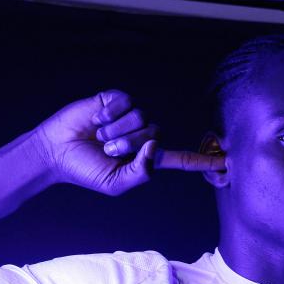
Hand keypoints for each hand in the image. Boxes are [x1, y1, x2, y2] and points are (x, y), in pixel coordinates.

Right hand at [32, 90, 225, 195]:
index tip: (226, 161)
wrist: (57, 152)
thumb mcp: (116, 183)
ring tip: (99, 136)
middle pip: (155, 133)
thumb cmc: (86, 171)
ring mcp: (130, 116)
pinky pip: (124, 101)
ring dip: (117, 130)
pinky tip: (95, 120)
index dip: (202, 160)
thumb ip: (141, 172)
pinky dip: (108, 114)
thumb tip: (154, 146)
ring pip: (141, 117)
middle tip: (105, 149)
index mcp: (147, 157)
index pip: (181, 158)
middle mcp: (143, 134)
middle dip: (128, 144)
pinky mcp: (115, 100)